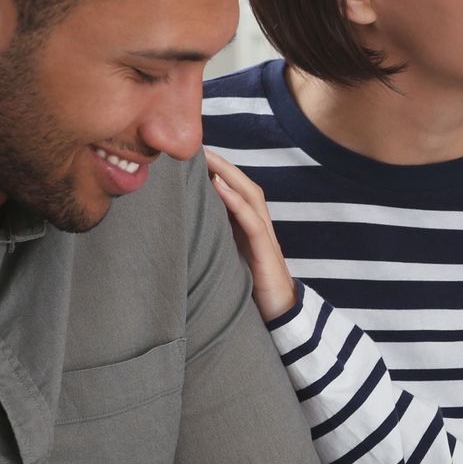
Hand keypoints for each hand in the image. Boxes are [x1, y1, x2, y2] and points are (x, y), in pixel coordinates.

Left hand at [204, 149, 297, 321]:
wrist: (279, 319)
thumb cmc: (250, 292)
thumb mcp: (228, 262)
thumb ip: (215, 244)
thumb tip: (183, 230)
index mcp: (249, 229)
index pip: (235, 191)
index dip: (218, 170)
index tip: (194, 154)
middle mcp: (259, 227)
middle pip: (243, 185)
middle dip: (221, 163)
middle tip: (196, 145)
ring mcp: (265, 238)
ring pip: (250, 196)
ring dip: (228, 173)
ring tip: (206, 156)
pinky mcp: (266, 253)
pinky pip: (252, 221)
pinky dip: (236, 201)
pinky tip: (220, 186)